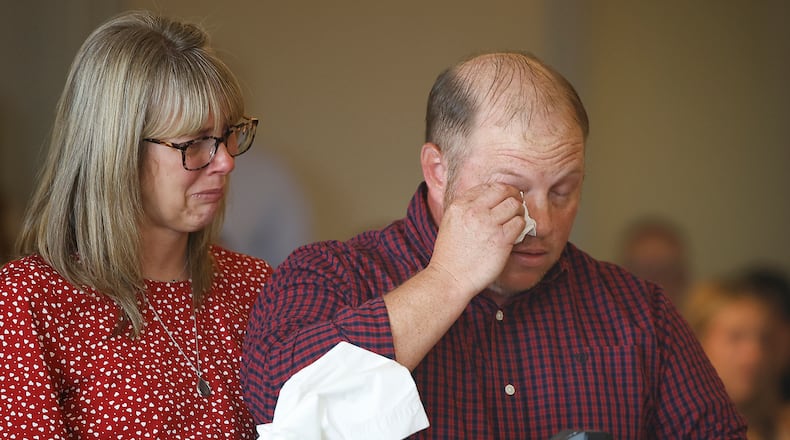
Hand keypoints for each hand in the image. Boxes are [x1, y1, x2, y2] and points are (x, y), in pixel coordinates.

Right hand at [428, 182, 524, 296]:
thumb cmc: (451, 254)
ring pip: (515, 205)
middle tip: (515, 207)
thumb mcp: (451, 221)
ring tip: (514, 221)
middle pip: (504, 191)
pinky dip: (520, 227)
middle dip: (513, 197)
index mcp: (460, 205)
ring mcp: (488, 224)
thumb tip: (491, 199)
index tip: (503, 201)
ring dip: (519, 212)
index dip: (501, 192)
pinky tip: (513, 234)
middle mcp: (474, 211)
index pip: (489, 186)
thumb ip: (468, 208)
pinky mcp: (501, 239)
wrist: (450, 277)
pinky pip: (520, 223)